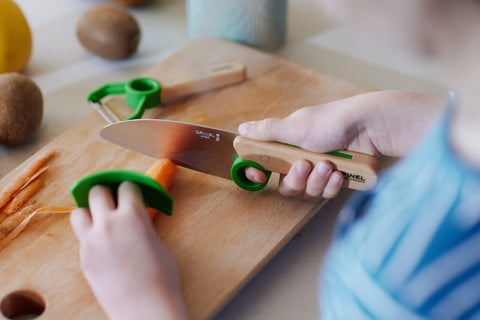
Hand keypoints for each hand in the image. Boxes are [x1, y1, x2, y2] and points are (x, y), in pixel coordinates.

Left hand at [70, 182, 187, 319]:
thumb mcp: (156, 241)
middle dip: (106, 192)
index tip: (131, 191)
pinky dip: (89, 235)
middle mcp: (109, 223)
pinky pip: (81, 237)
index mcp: (133, 215)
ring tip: (100, 220)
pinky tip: (102, 245)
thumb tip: (135, 219)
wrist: (146, 306)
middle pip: (97, 191)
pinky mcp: (84, 258)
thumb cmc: (161, 277)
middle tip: (113, 200)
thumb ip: (142, 224)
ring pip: (79, 212)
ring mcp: (92, 241)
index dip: (130, 188)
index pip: (126, 186)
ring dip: (89, 212)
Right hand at [239, 91, 444, 199]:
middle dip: (297, 179)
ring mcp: (319, 170)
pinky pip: (327, 193)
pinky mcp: (335, 179)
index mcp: (287, 146)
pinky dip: (332, 185)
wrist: (370, 127)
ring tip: (329, 165)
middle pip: (287, 186)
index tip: (260, 176)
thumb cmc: (332, 122)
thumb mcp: (296, 126)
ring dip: (317, 181)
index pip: (265, 166)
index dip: (259, 174)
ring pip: (307, 192)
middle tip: (306, 165)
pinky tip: (340, 173)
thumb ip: (268, 130)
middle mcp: (301, 159)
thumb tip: (242, 129)